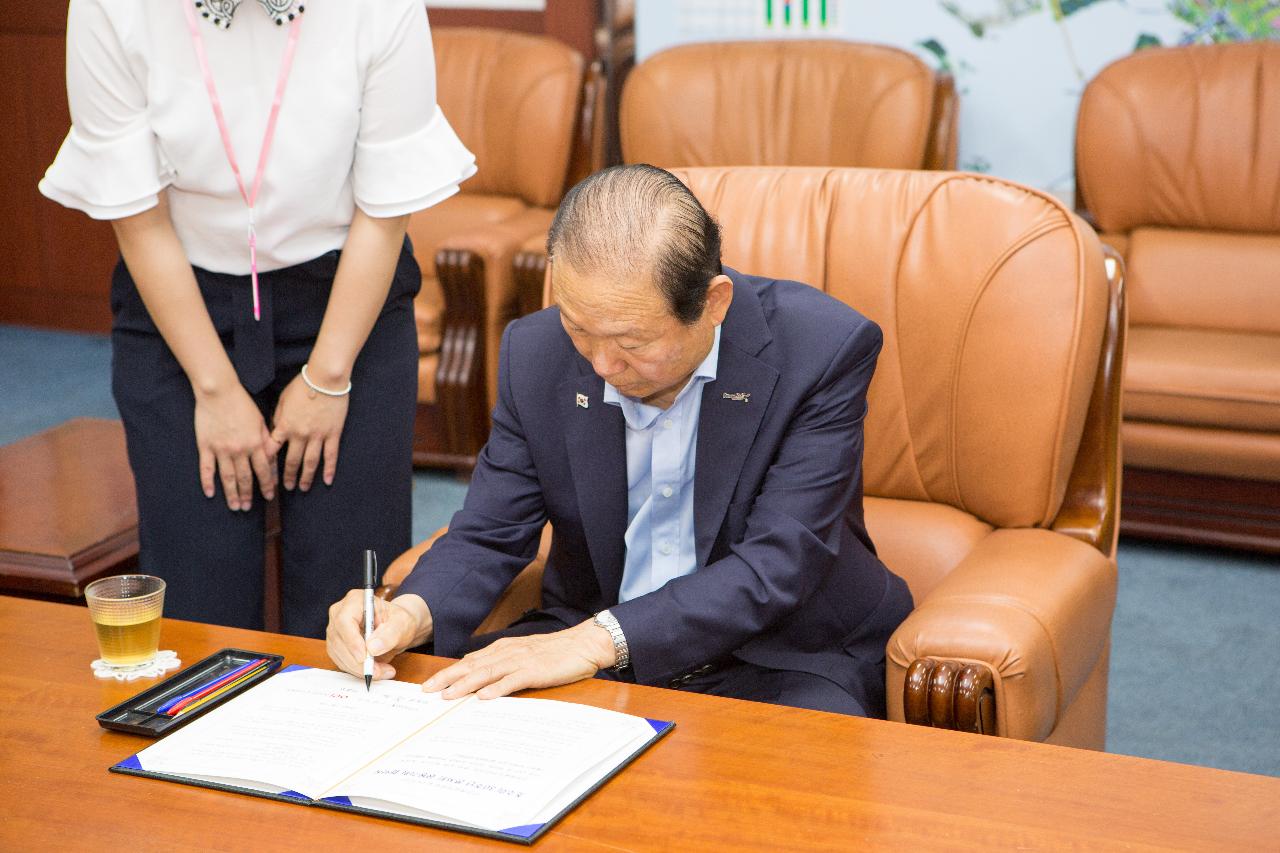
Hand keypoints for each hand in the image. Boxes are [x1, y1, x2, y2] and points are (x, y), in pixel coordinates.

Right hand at [194, 383, 276, 510]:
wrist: (219, 391)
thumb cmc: (242, 403)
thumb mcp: (260, 420)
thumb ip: (266, 440)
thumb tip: (273, 457)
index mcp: (256, 443)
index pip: (264, 470)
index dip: (267, 485)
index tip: (269, 496)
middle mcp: (240, 450)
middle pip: (245, 478)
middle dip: (248, 495)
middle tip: (247, 508)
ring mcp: (221, 449)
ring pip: (228, 477)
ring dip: (231, 494)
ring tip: (234, 507)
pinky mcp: (206, 446)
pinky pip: (207, 468)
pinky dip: (208, 482)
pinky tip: (210, 493)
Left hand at [271, 371, 349, 491]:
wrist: (325, 378)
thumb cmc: (303, 384)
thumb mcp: (283, 399)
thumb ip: (279, 417)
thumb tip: (276, 430)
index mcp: (285, 425)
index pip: (272, 449)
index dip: (268, 462)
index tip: (265, 472)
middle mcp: (300, 434)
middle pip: (292, 460)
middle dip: (288, 476)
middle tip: (287, 488)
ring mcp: (318, 436)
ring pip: (311, 462)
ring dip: (306, 477)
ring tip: (303, 488)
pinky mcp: (333, 434)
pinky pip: (330, 455)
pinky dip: (329, 469)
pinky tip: (327, 481)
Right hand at [326, 590, 432, 681]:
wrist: (396, 628)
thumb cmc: (398, 621)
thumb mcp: (402, 624)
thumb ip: (390, 634)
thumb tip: (372, 648)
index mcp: (355, 600)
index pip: (344, 621)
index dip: (352, 641)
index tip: (364, 657)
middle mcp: (340, 613)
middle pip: (339, 640)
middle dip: (357, 661)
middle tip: (378, 671)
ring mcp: (336, 630)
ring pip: (338, 654)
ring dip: (358, 668)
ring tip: (382, 671)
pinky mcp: (336, 645)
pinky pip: (341, 662)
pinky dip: (357, 670)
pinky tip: (374, 670)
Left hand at [423, 620, 616, 699]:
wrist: (584, 643)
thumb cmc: (556, 652)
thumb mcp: (525, 654)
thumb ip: (503, 662)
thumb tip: (479, 674)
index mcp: (505, 649)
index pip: (471, 661)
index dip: (449, 672)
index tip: (430, 684)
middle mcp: (508, 652)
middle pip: (472, 666)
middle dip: (448, 678)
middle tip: (427, 691)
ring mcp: (521, 661)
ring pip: (487, 672)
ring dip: (465, 684)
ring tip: (447, 695)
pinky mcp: (535, 671)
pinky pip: (512, 680)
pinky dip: (497, 688)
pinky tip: (483, 697)